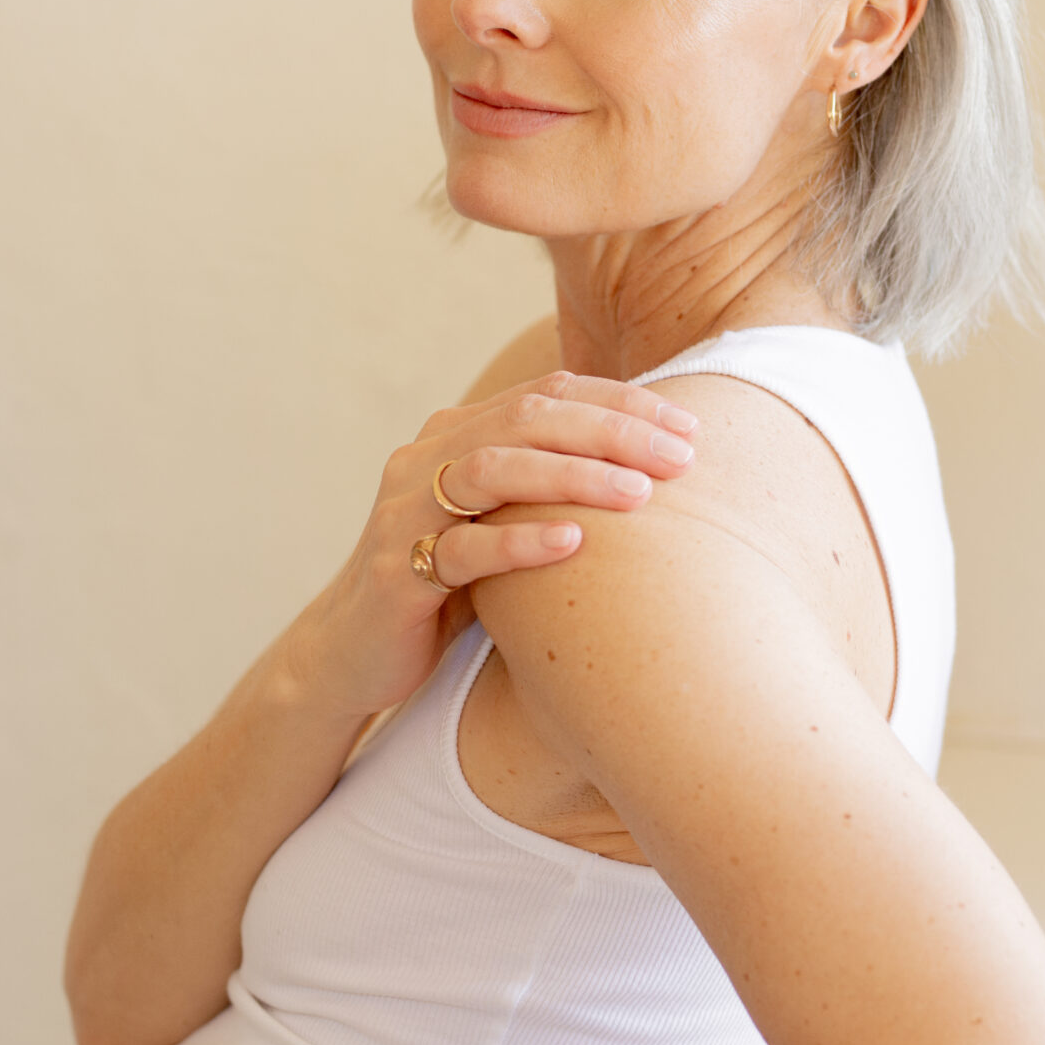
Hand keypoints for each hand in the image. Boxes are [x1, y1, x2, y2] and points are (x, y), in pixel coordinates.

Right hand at [303, 370, 697, 720]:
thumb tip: (655, 461)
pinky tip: (573, 542)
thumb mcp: (501, 521)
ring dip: (572, 476)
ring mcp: (404, 511)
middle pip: (526, 419)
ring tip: (638, 493)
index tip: (689, 424)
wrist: (356, 651)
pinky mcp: (396, 571)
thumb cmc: (450, 584)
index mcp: (457, 434)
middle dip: (610, 431)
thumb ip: (551, 484)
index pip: (548, 394)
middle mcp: (427, 458)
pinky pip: (460, 550)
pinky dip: (519, 542)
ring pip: (492, 472)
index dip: (621, 402)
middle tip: (679, 455)